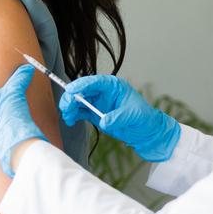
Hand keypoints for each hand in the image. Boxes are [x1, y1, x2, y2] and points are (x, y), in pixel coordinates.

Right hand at [59, 75, 179, 161]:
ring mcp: (98, 103)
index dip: (81, 85)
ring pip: (78, 101)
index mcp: (113, 86)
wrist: (146, 132)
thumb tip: (103, 121)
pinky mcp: (95, 114)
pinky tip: (70, 121)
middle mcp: (103, 92)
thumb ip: (118, 117)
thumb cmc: (144, 118)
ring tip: (68, 116)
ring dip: (70, 107)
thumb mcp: (133, 115)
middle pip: (82, 90)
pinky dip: (74, 115)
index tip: (71, 91)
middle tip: (66, 107)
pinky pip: (80, 112)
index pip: (94, 82)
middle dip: (71, 97)